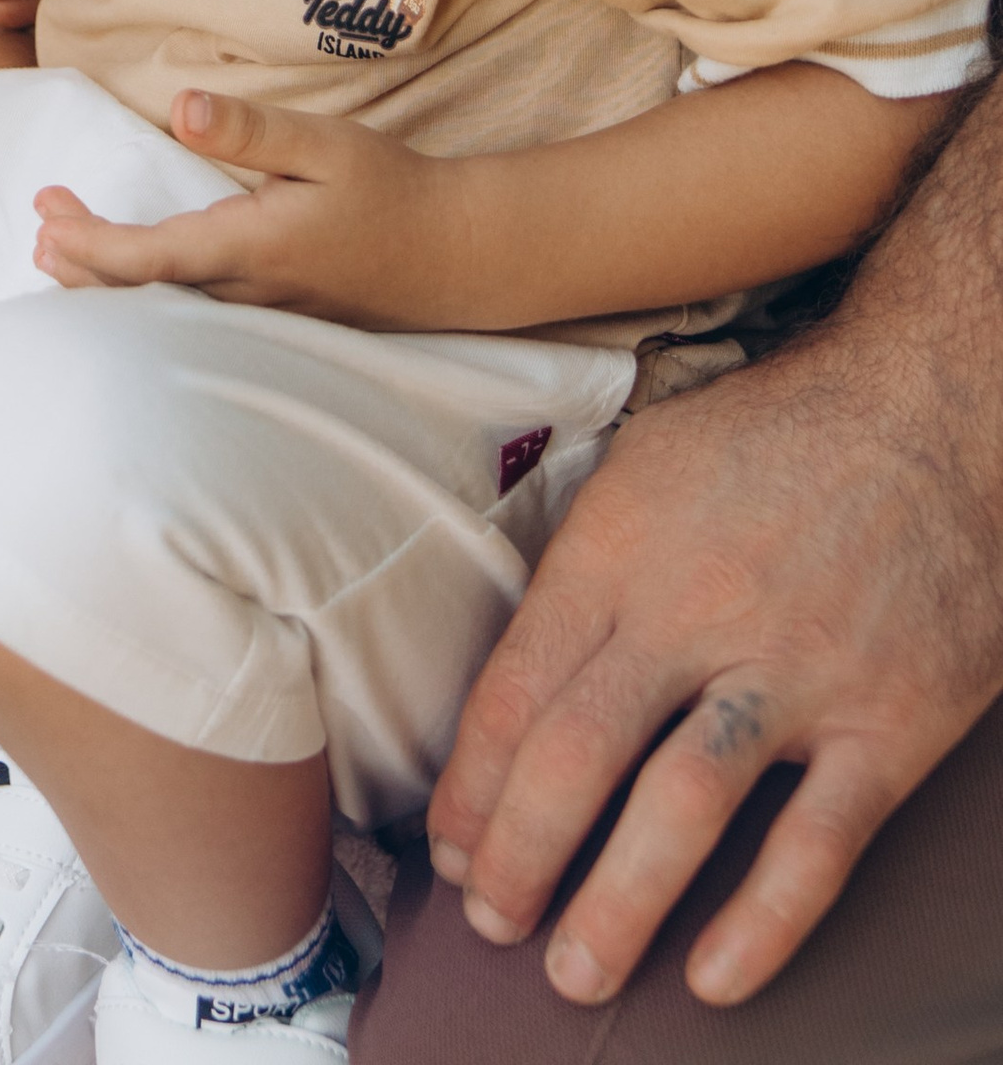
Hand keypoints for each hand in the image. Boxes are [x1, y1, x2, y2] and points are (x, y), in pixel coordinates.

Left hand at [34, 86, 454, 325]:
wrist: (459, 254)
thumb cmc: (393, 190)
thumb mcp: (325, 144)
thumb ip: (249, 130)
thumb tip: (179, 105)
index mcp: (251, 250)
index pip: (148, 260)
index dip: (90, 244)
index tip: (49, 216)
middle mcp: (249, 295)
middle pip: (146, 294)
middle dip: (84, 266)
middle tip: (38, 231)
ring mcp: (265, 316)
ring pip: (168, 311)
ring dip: (112, 282)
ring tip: (61, 256)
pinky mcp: (281, 320)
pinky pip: (197, 317)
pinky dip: (152, 294)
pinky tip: (139, 281)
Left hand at [428, 326, 1002, 1009]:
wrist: (932, 408)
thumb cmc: (777, 433)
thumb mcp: (645, 461)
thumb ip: (581, 562)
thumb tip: (513, 667)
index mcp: (619, 547)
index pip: (516, 688)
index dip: (472, 785)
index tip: (452, 847)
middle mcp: (693, 611)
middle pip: (575, 757)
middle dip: (518, 857)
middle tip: (492, 923)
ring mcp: (793, 671)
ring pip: (679, 812)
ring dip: (615, 906)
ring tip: (574, 972)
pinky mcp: (887, 721)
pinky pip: (816, 843)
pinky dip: (762, 922)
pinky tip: (714, 976)